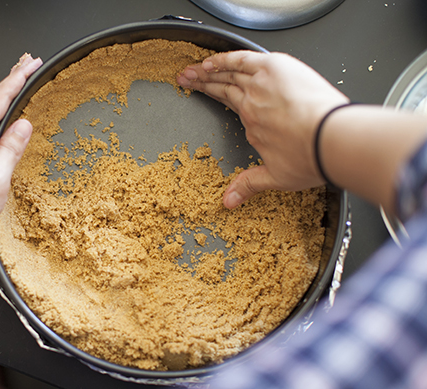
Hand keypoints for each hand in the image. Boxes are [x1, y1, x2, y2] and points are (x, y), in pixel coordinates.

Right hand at [176, 51, 347, 207]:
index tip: (202, 94)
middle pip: (222, 88)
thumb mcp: (277, 177)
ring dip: (208, 69)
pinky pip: (241, 60)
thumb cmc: (311, 157)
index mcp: (252, 126)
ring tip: (192, 69)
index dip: (214, 98)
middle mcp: (251, 105)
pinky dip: (224, 59)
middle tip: (185, 78)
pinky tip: (212, 60)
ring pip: (228, 73)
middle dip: (202, 82)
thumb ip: (250, 185)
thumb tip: (228, 201)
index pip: (231, 105)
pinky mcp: (274, 68)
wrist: (331, 141)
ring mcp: (261, 85)